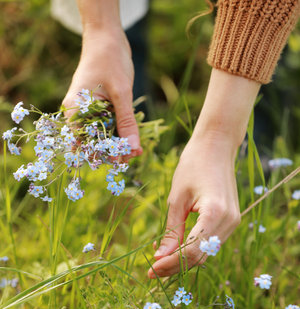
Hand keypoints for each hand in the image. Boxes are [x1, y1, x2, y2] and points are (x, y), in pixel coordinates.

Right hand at [62, 27, 141, 155]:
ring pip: (102, 136)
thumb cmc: (110, 59)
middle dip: (113, 151)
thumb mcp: (121, 93)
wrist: (107, 37)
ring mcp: (87, 112)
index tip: (123, 160)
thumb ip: (126, 122)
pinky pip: (107, 126)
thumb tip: (133, 149)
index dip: (104, 154)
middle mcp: (77, 114)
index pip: (86, 143)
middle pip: (94, 142)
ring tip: (137, 151)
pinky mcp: (98, 109)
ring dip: (118, 144)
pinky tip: (133, 140)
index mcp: (74, 110)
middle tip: (135, 156)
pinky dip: (120, 133)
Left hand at [148, 131, 240, 277]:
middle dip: (175, 266)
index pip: (192, 251)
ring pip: (206, 253)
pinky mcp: (231, 221)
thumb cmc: (193, 166)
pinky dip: (193, 249)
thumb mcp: (176, 199)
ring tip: (160, 259)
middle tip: (152, 269)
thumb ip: (171, 231)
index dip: (171, 264)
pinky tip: (175, 248)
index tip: (151, 269)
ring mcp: (234, 222)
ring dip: (183, 260)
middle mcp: (230, 221)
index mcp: (215, 213)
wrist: (216, 146)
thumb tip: (160, 258)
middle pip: (200, 257)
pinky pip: (210, 243)